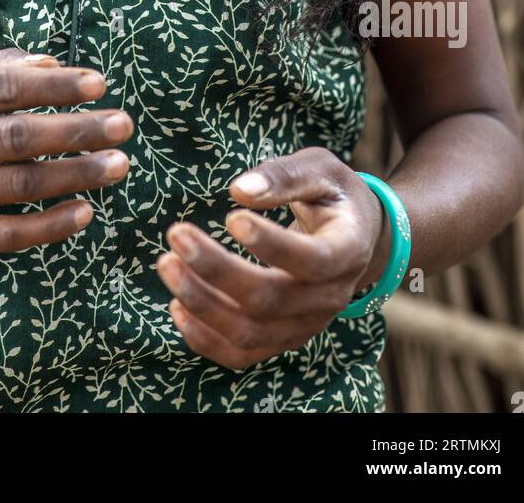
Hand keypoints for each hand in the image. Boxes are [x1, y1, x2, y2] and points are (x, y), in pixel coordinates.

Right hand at [0, 48, 132, 259]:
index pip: (2, 87)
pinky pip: (10, 234)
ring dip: (76, 174)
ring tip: (118, 165)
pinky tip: (86, 211)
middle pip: (16, 136)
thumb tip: (51, 62)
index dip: (54, 85)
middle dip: (77, 130)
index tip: (100, 84)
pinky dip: (52, 224)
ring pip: (20, 184)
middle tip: (123, 125)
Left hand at [155, 146, 388, 369]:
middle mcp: (329, 298)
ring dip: (202, 304)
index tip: (231, 216)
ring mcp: (305, 325)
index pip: (310, 261)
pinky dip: (205, 338)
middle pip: (270, 301)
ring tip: (167, 264)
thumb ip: (284, 176)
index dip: (270, 244)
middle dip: (217, 271)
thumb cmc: (333, 194)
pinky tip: (176, 305)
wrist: (357, 238)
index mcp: (346, 251)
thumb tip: (240, 190)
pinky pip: (241, 354)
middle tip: (176, 234)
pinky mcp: (281, 339)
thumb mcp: (320, 170)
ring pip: (250, 333)